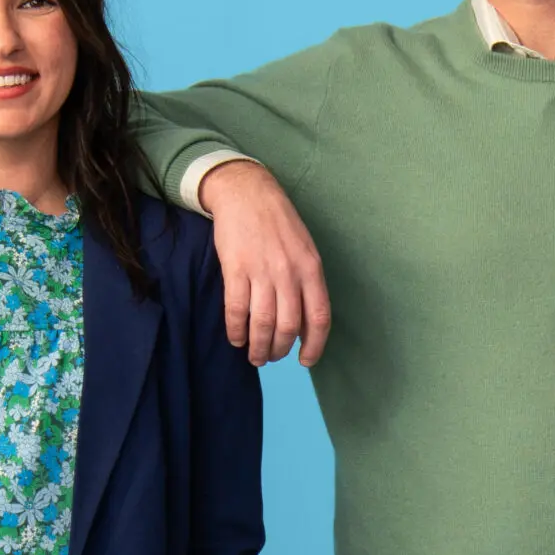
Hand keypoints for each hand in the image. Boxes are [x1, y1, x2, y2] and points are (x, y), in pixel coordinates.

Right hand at [198, 159, 332, 366]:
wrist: (247, 193)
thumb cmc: (279, 223)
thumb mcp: (306, 250)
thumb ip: (308, 283)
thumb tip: (306, 322)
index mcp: (312, 269)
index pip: (319, 318)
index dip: (314, 345)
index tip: (305, 361)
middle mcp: (290, 273)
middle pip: (289, 326)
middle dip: (279, 350)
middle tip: (271, 358)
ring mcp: (262, 272)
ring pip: (263, 323)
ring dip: (258, 347)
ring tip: (255, 356)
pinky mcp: (235, 269)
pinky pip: (236, 310)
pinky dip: (236, 330)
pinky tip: (236, 339)